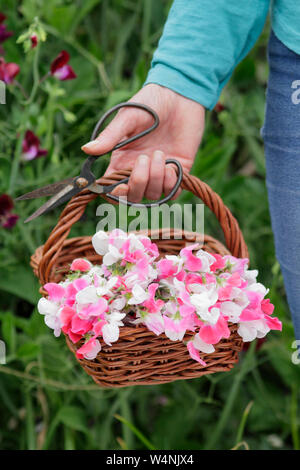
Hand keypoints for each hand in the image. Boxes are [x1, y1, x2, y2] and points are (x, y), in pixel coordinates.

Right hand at [81, 84, 204, 201]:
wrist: (180, 95)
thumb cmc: (150, 103)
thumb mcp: (128, 118)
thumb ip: (110, 137)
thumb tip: (86, 149)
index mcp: (122, 161)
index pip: (112, 189)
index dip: (114, 194)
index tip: (120, 186)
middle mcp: (139, 171)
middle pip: (133, 197)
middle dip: (138, 183)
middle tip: (144, 158)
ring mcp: (158, 173)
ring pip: (153, 195)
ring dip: (156, 178)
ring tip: (160, 154)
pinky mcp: (178, 171)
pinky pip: (172, 192)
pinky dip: (171, 183)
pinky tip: (170, 165)